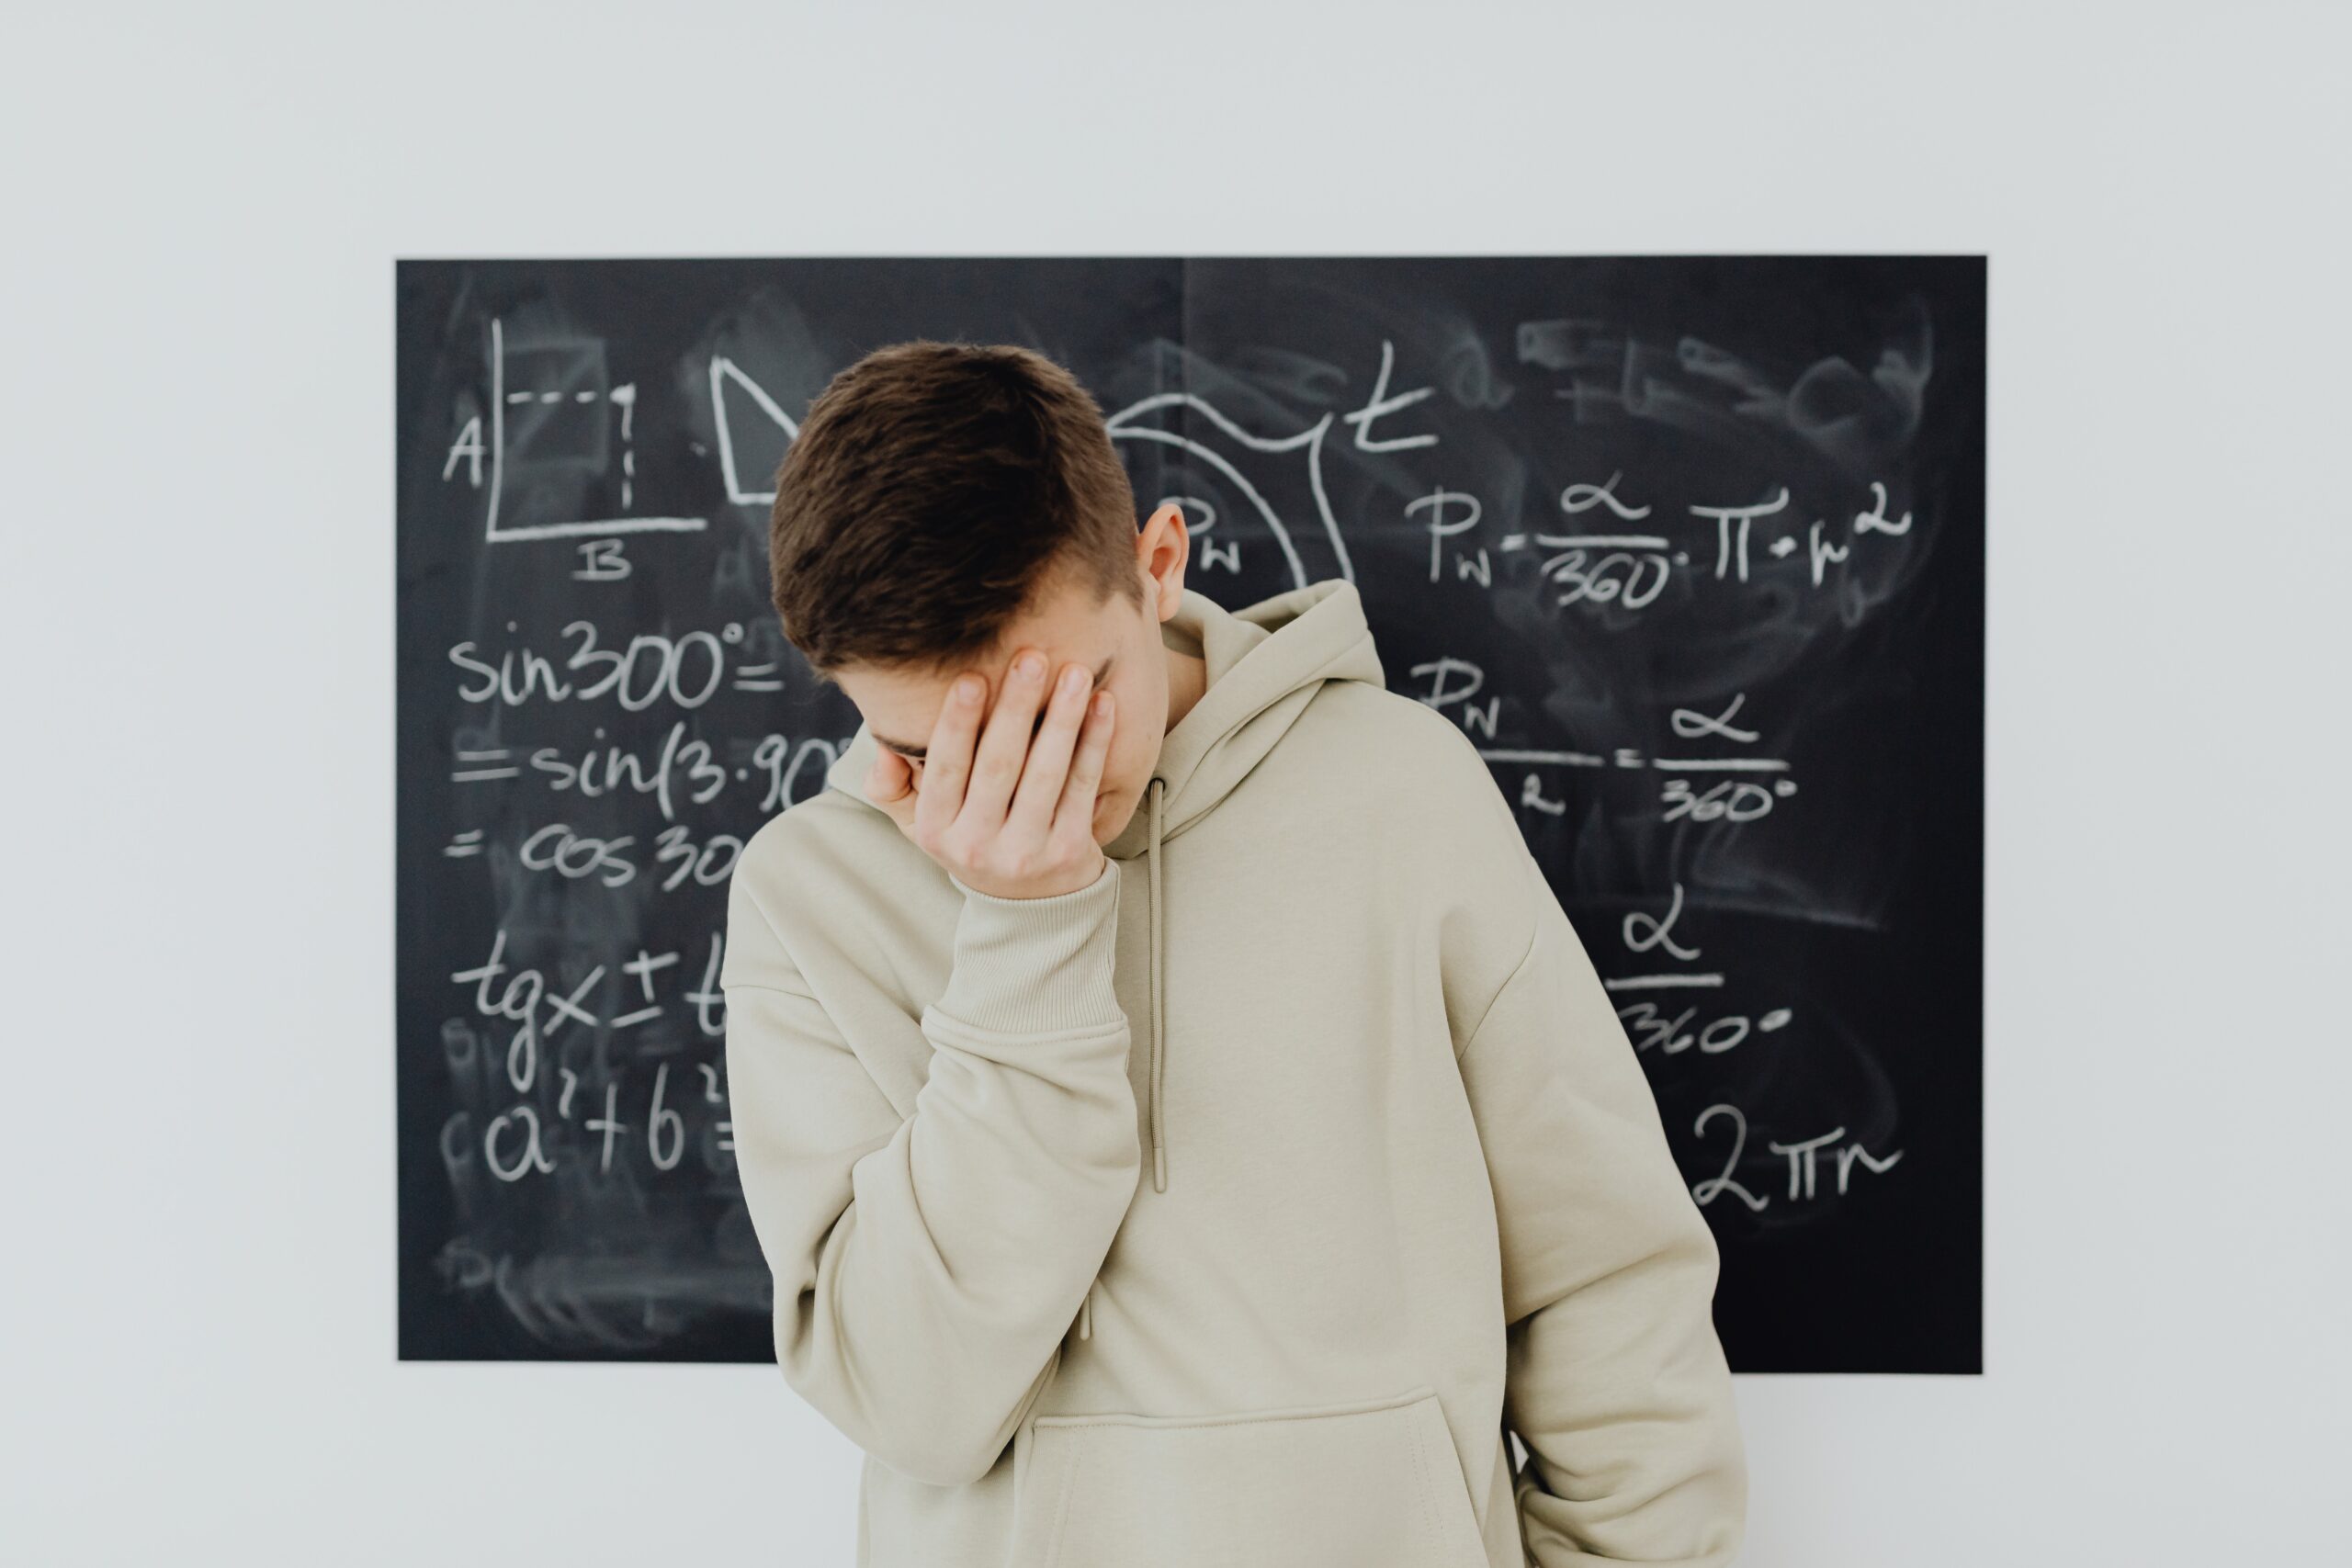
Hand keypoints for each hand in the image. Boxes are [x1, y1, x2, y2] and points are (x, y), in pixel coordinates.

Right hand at [862, 646, 1116, 899]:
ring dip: (1062, 718)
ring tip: (1074, 673)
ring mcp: (1026, 853)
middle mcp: (976, 846)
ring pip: (1045, 774)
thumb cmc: (975, 839)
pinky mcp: (1069, 852)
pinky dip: (1095, 743)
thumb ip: (893, 786)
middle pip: (998, 765)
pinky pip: (1083, 787)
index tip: (972, 677)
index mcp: (935, 830)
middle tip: (1031, 658)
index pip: (945, 768)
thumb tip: (883, 752)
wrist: (1031, 906)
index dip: (957, 723)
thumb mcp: (922, 823)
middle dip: (1015, 707)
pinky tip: (1103, 704)